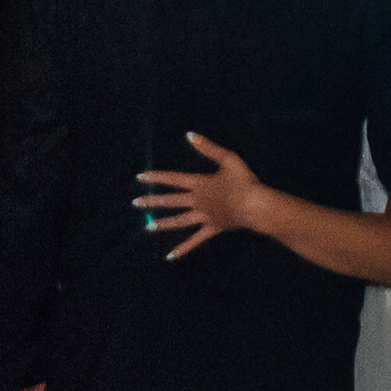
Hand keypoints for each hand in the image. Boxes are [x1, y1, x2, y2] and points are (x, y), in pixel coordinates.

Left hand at [134, 132, 268, 260]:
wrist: (255, 206)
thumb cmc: (244, 181)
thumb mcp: (228, 159)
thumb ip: (208, 148)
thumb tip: (189, 135)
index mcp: (200, 184)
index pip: (173, 179)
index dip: (156, 177)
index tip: (140, 177)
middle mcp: (198, 201)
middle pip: (171, 201)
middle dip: (152, 201)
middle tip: (135, 203)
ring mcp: (204, 217)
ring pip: (179, 221)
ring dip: (162, 223)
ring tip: (147, 226)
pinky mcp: (212, 229)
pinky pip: (194, 241)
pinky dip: (182, 249)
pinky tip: (170, 256)